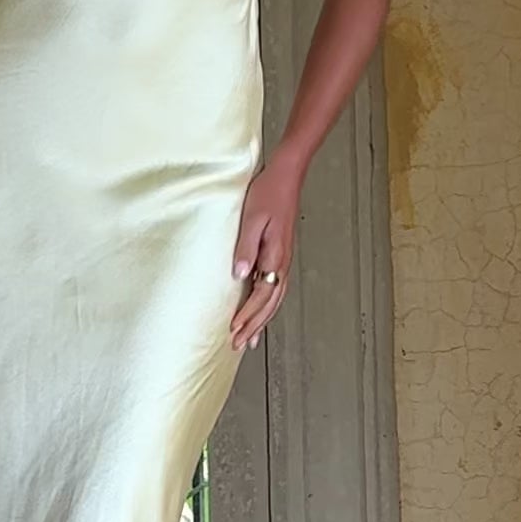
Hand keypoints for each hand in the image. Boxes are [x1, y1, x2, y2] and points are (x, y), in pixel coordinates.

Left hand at [229, 160, 300, 351]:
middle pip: (269, 304)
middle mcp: (282, 262)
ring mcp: (283, 259)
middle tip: (239, 344)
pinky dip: (267, 306)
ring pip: (274, 299)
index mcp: (275, 256)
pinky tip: (260, 311)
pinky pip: (275, 288)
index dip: (247, 314)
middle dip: (254, 326)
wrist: (286, 177)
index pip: (261, 295)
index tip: (234, 329)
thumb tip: (239, 275)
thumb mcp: (252, 219)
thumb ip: (245, 248)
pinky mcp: (280, 254)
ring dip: (261, 320)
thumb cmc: (267, 193)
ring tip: (249, 338)